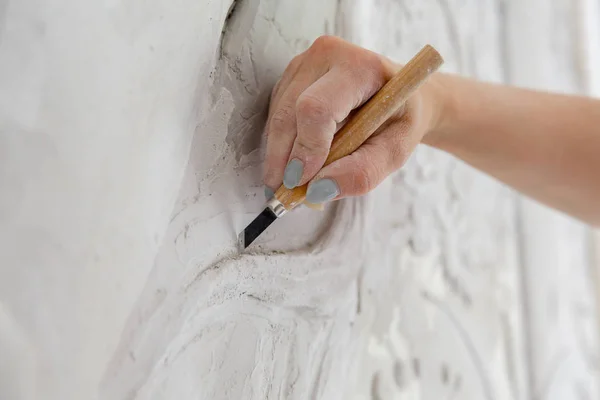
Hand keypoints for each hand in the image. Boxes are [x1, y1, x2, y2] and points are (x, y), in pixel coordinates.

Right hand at [263, 35, 447, 203]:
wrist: (397, 96)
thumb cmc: (398, 121)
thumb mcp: (395, 151)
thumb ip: (362, 173)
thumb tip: (316, 192)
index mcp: (360, 67)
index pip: (318, 108)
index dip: (306, 149)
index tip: (301, 183)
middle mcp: (326, 55)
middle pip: (289, 115)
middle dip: (284, 160)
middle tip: (287, 195)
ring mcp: (304, 63)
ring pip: (277, 118)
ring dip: (281, 155)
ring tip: (296, 182)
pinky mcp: (290, 76)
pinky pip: (275, 117)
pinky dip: (282, 145)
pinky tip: (297, 160)